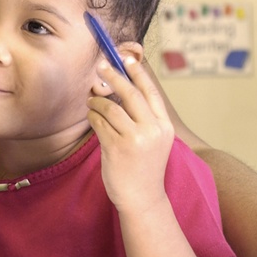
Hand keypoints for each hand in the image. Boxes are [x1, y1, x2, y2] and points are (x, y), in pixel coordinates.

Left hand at [87, 55, 174, 210]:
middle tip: (101, 66)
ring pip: (111, 107)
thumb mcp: (154, 140)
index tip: (126, 57)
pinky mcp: (116, 148)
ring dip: (97, 101)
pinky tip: (92, 117)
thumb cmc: (144, 167)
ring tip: (92, 101)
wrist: (143, 198)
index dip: (138, 72)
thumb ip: (145, 117)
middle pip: (131, 94)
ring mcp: (135, 139)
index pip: (150, 92)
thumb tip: (125, 87)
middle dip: (114, 76)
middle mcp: (152, 131)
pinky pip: (99, 123)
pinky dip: (93, 117)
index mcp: (164, 127)